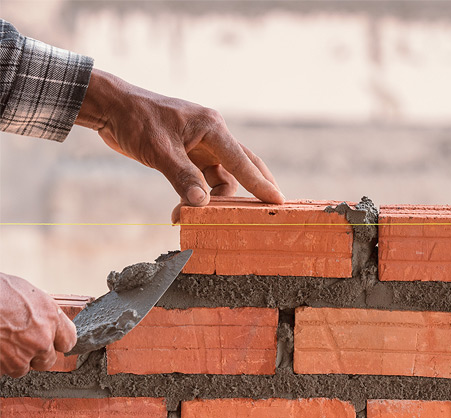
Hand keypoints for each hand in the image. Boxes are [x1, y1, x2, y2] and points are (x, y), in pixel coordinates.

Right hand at [0, 273, 76, 377]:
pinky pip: (5, 371)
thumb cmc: (0, 290)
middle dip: (37, 354)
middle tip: (24, 343)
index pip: (69, 341)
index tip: (53, 341)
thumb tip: (50, 322)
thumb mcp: (31, 295)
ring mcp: (21, 355)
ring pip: (24, 368)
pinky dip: (1, 362)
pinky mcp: (3, 366)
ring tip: (5, 342)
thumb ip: (45, 313)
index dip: (59, 342)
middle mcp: (41, 339)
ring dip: (16, 360)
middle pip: (48, 360)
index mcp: (52, 318)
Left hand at [75, 68, 283, 206]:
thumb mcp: (160, 150)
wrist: (113, 109)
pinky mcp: (188, 154)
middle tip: (270, 207)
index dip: (260, 183)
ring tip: (187, 216)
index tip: (278, 201)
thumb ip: (183, 177)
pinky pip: (202, 179)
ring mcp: (200, 146)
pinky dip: (196, 195)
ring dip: (211, 199)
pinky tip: (182, 209)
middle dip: (254, 186)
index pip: (242, 160)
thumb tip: (201, 204)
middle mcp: (212, 136)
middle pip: (242, 165)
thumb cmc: (136, 121)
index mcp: (212, 127)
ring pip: (220, 177)